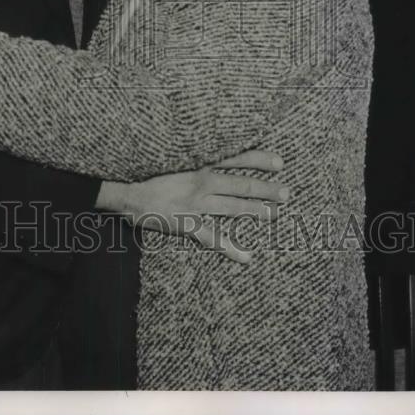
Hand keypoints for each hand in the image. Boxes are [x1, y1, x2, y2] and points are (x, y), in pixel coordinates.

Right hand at [97, 149, 287, 264]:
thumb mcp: (174, 159)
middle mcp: (202, 182)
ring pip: (233, 207)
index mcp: (199, 164)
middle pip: (240, 183)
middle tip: (287, 193)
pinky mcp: (187, 224)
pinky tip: (247, 257)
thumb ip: (195, 159)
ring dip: (255, 210)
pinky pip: (213, 238)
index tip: (279, 162)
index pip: (235, 158)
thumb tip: (216, 157)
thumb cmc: (148, 173)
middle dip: (265, 188)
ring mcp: (196, 204)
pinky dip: (231, 248)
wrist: (126, 192)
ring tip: (275, 214)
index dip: (258, 160)